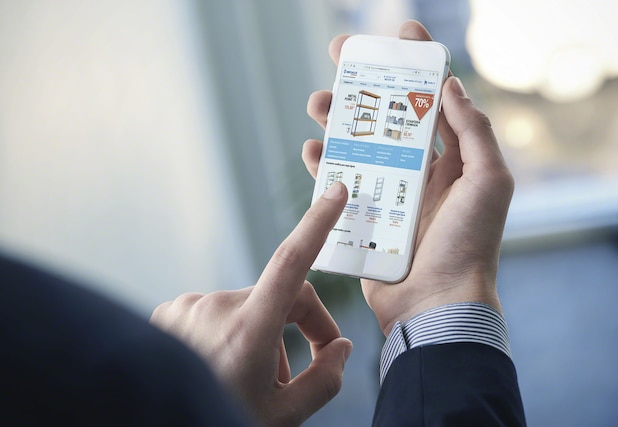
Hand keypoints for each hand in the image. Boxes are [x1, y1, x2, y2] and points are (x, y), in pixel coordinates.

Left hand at [150, 183, 352, 426]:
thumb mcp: (285, 416)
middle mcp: (215, 308)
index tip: (336, 192)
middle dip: (297, 329)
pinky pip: (216, 312)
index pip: (292, 261)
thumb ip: (325, 380)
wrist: (155, 423)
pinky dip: (228, 333)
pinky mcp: (169, 312)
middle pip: (280, 297)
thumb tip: (340, 348)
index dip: (317, 223)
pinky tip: (218, 366)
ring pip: (247, 308)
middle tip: (298, 373)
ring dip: (260, 335)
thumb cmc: (221, 419)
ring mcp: (188, 307)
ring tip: (248, 378)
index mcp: (248, 330)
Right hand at [304, 20, 513, 334]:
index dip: (417, 65)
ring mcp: (389, 194)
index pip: (432, 101)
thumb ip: (474, 131)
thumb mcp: (489, 181)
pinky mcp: (363, 218)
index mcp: (450, 160)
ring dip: (337, 121)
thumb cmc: (471, 244)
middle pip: (385, 118)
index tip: (398, 34)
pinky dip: (324, 166)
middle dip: (364, 86)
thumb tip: (453, 86)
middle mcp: (418, 172)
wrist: (438, 304)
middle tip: (339, 59)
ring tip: (317, 105)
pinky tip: (313, 151)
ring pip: (357, 146)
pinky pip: (338, 184)